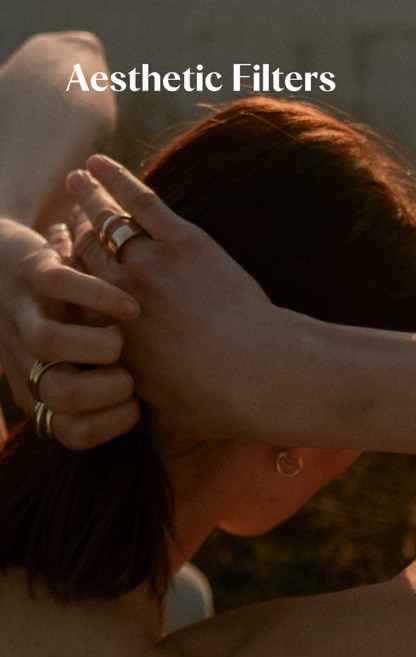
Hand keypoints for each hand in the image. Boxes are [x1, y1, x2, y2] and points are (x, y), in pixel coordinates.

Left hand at [0, 217, 139, 447]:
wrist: (3, 267)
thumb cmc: (56, 328)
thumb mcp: (66, 370)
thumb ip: (98, 393)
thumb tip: (151, 414)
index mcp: (36, 394)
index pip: (74, 433)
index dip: (114, 424)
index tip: (135, 405)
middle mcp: (24, 358)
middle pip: (61, 395)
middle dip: (110, 389)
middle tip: (127, 371)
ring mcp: (24, 313)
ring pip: (49, 343)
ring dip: (100, 345)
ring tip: (120, 337)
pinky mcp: (32, 271)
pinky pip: (62, 285)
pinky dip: (101, 296)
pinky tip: (128, 307)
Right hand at [67, 156, 272, 442]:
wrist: (260, 376)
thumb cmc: (216, 404)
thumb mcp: (167, 420)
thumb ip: (143, 412)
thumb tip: (136, 429)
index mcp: (111, 338)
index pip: (75, 296)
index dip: (66, 271)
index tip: (60, 255)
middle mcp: (119, 299)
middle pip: (84, 254)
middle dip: (73, 228)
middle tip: (65, 209)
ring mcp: (150, 266)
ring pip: (106, 223)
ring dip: (87, 197)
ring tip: (77, 179)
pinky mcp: (184, 242)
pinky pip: (140, 202)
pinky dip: (117, 179)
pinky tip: (101, 163)